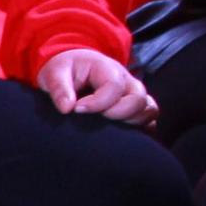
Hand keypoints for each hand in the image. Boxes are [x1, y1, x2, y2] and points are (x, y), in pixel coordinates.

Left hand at [37, 47, 156, 124]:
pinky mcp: (135, 108)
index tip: (77, 110)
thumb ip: (59, 89)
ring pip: (149, 110)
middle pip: (139, 99)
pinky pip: (150, 120)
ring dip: (133, 122)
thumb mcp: (55, 73)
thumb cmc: (66, 70)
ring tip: (109, 129)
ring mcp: (133, 94)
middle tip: (97, 119)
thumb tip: (67, 109)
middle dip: (119, 113)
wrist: (74, 68)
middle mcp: (126, 81)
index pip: (113, 86)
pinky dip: (142, 130)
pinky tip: (122, 137)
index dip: (97, 103)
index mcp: (107, 68)